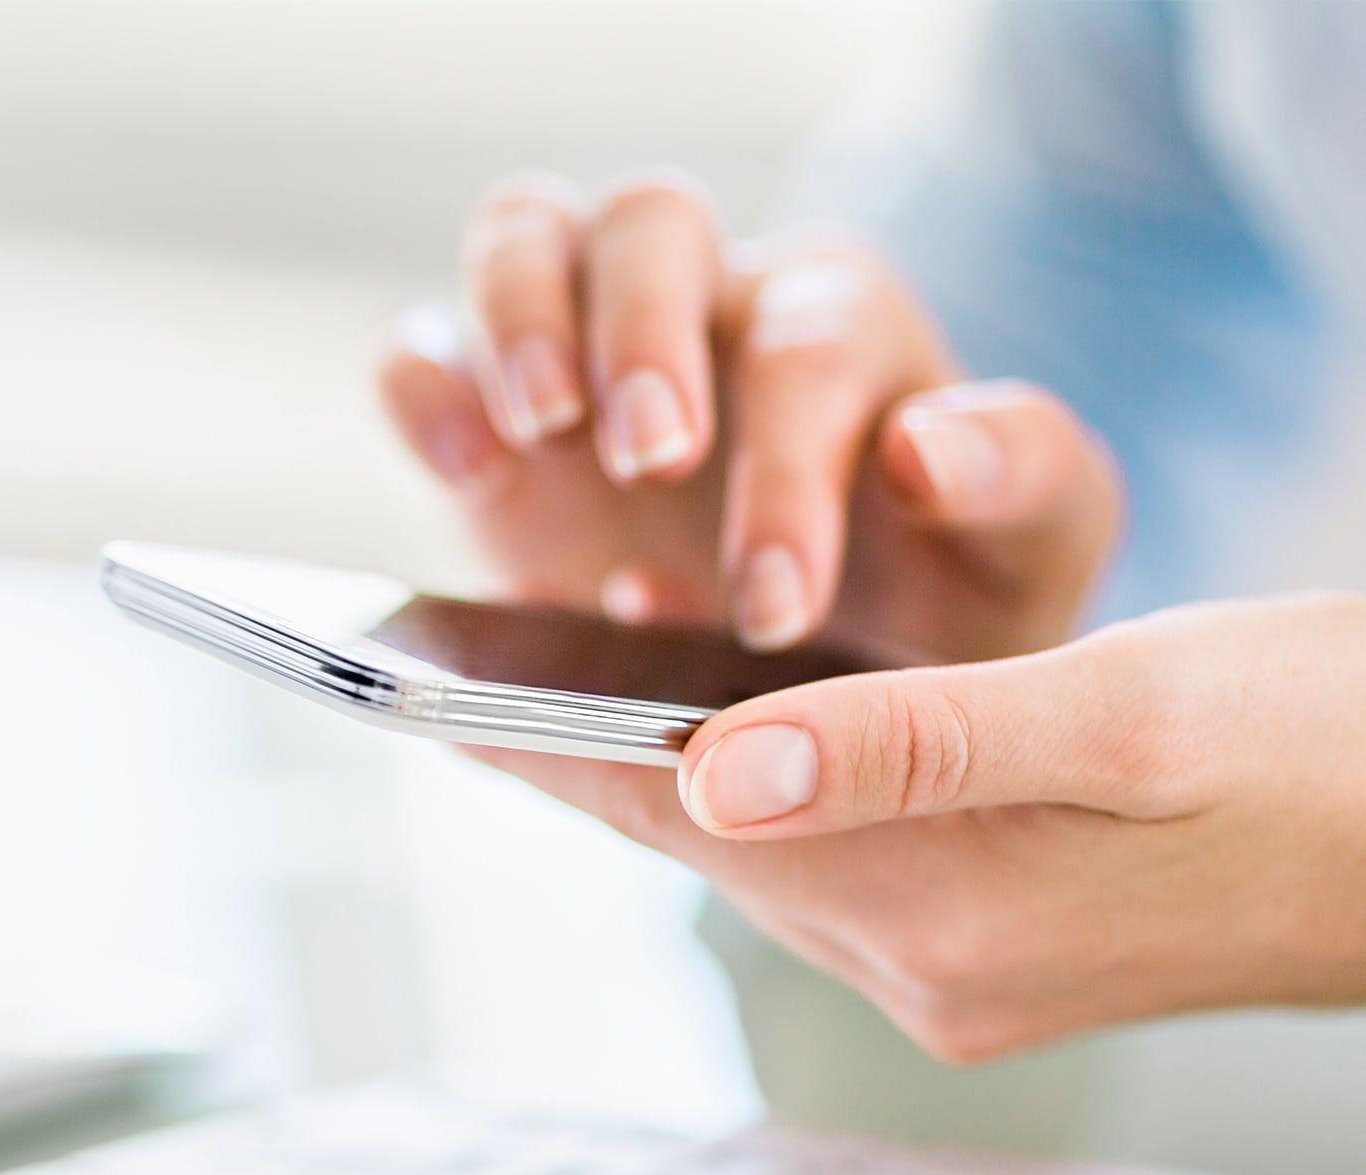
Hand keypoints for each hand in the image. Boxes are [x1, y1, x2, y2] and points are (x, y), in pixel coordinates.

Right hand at [379, 171, 1119, 662]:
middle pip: (656, 229)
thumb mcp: (1026, 555)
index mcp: (843, 330)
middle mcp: (711, 314)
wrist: (846, 669)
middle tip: (653, 460)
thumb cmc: (944, 602)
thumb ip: (1023, 481)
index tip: (775, 610)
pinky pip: (428, 346)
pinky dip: (425, 383)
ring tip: (538, 433)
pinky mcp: (501, 423)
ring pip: (529, 235)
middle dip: (645, 338)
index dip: (787, 465)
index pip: (807, 342)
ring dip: (521, 317)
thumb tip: (924, 448)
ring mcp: (591, 357)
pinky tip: (465, 465)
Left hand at [476, 592, 1365, 1060]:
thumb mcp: (1123, 712)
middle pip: (708, 846)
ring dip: (674, 782)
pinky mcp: (1000, 948)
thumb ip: (910, 742)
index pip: (688, 816)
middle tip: (468, 689)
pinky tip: (740, 751)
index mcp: (943, 910)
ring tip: (566, 705)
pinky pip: (837, 866)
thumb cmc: (1324, 753)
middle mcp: (930, 965)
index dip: (552, 746)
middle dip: (589, 762)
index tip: (434, 698)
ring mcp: (963, 971)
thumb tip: (711, 768)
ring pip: (766, 857)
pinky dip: (772, 800)